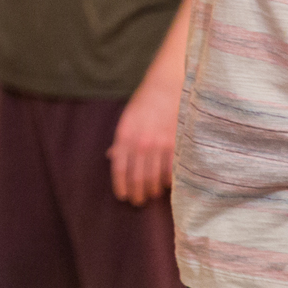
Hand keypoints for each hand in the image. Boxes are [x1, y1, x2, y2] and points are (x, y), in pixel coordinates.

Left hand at [107, 73, 179, 203]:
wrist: (167, 87)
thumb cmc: (145, 103)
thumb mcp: (127, 119)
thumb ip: (121, 140)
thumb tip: (111, 157)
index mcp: (125, 136)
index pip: (119, 168)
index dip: (121, 185)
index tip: (123, 196)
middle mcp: (141, 143)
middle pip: (137, 177)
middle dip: (137, 193)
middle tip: (138, 201)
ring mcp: (159, 145)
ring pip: (154, 178)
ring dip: (152, 191)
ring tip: (152, 195)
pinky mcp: (176, 145)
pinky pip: (171, 170)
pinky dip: (168, 181)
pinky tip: (166, 185)